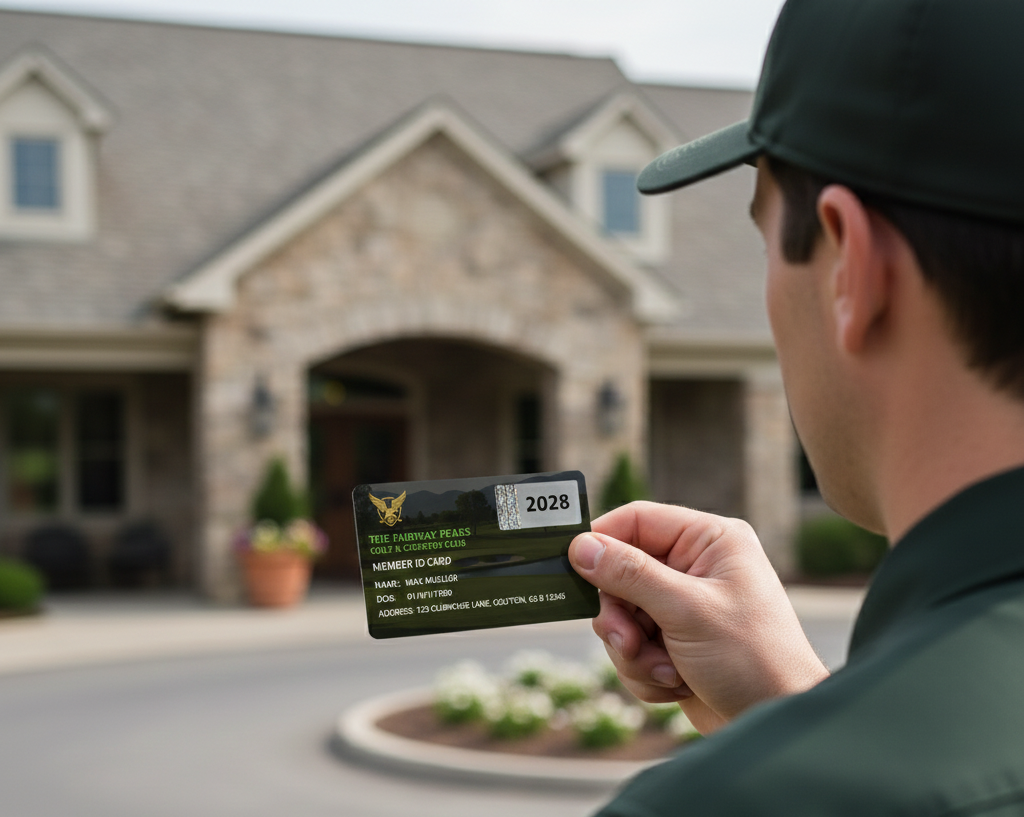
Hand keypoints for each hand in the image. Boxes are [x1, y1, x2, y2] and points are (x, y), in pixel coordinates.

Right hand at [569, 501, 828, 733]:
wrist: (775, 722)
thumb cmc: (752, 659)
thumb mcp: (687, 611)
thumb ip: (631, 575)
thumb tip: (581, 546)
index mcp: (709, 540)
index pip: (636, 520)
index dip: (601, 542)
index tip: (570, 566)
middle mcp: (695, 566)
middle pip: (620, 573)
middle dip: (620, 617)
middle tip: (626, 642)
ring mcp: (683, 604)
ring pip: (622, 615)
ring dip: (633, 650)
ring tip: (666, 671)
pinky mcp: (675, 640)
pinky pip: (633, 646)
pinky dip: (645, 670)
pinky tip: (675, 683)